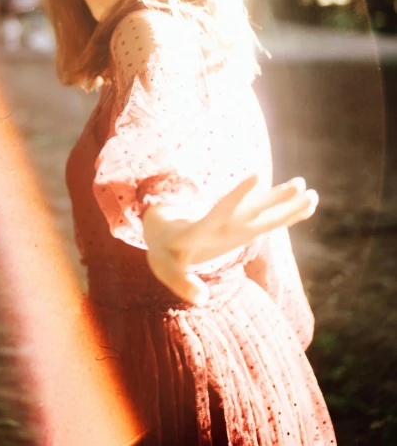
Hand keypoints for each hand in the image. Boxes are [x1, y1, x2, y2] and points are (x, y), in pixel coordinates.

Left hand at [143, 175, 317, 305]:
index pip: (221, 209)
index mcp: (202, 228)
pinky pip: (270, 219)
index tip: (255, 176)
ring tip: (308, 189)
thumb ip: (182, 283)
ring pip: (264, 211)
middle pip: (251, 208)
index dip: (237, 194)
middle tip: (299, 183)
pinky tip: (308, 205)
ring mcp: (236, 224)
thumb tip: (202, 298)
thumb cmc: (164, 251)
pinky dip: (288, 213)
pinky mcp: (244, 228)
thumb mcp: (165, 268)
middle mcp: (223, 222)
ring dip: (284, 201)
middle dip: (274, 198)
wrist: (166, 231)